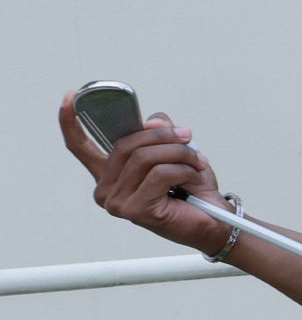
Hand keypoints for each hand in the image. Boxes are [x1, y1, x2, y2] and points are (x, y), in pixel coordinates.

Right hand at [58, 93, 227, 254]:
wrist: (214, 223)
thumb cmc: (192, 191)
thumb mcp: (173, 152)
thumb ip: (157, 132)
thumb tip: (152, 122)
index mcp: (110, 175)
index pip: (80, 147)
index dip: (70, 121)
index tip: (68, 96)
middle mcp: (106, 190)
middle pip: (126, 144)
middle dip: (162, 136)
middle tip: (187, 136)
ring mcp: (117, 203)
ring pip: (145, 157)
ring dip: (178, 154)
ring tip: (196, 162)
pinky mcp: (135, 211)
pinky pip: (160, 174)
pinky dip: (184, 170)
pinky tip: (193, 179)